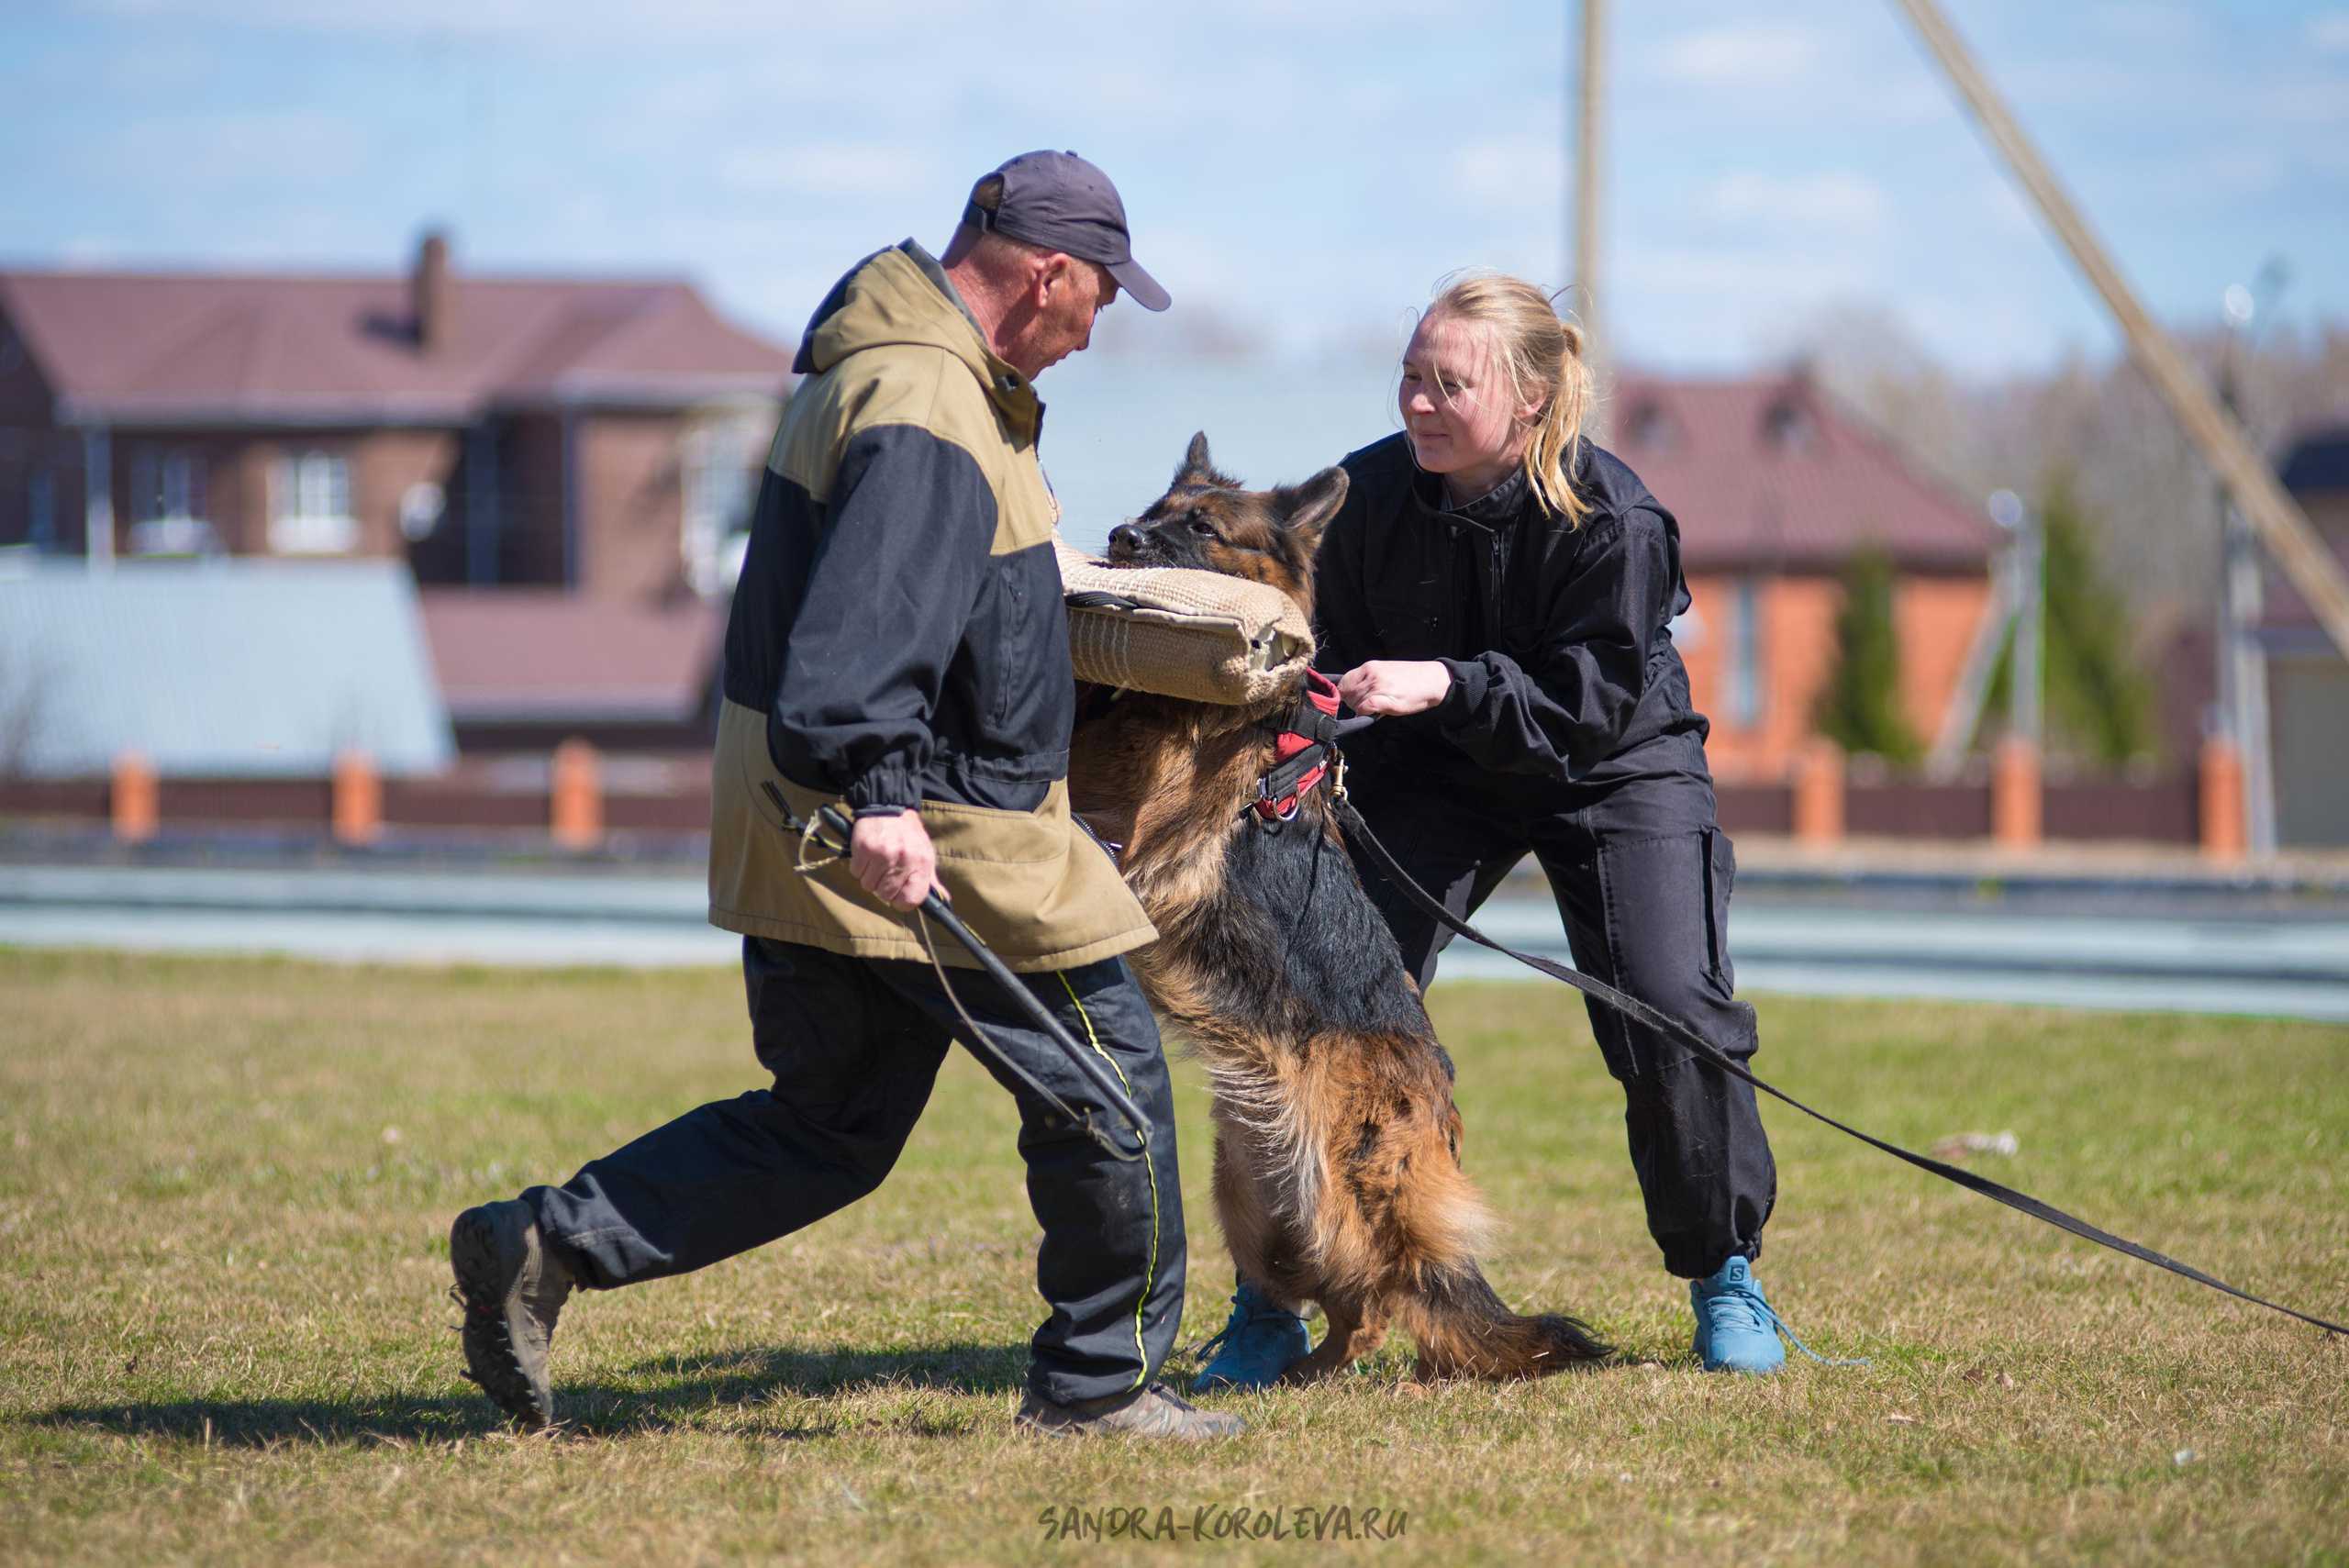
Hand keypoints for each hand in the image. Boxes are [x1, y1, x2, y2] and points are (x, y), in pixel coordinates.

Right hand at [849, 812, 942, 911]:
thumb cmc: (909, 835)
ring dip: (870, 877)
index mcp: (922, 863)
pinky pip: (856, 872)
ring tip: (877, 861)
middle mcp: (903, 859)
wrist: (890, 806)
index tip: (897, 895)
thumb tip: (946, 901)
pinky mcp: (864, 848)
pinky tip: (868, 855)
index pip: (911, 899)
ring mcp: (882, 854)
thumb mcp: (925, 855)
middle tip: (885, 872)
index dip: (901, 902)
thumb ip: (932, 881)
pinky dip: (859, 867)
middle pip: (885, 895)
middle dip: (883, 888)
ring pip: (868, 885)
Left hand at [1337, 660, 1453, 717]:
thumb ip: (1367, 681)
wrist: (1432, 681)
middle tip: (1369, 706)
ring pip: (1355, 703)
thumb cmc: (1409, 679)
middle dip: (1354, 704)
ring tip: (1378, 707)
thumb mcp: (1385, 672)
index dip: (1344, 694)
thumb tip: (1350, 697)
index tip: (1352, 700)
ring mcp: (1379, 687)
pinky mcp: (1387, 700)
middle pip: (1347, 696)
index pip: (1343, 682)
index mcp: (1369, 667)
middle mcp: (1372, 675)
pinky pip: (1365, 708)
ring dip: (1362, 710)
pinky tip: (1376, 713)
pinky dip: (1366, 713)